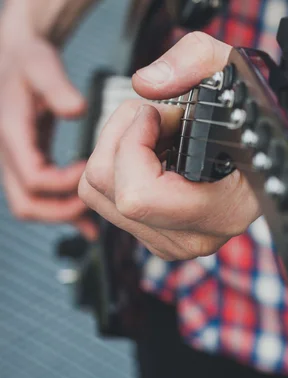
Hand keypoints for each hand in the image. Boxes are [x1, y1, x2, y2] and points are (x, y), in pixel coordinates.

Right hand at [0, 34, 96, 238]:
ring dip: (61, 216)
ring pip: (31, 206)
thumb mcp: (41, 65)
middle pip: (26, 204)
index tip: (87, 170)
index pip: (33, 178)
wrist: (16, 61)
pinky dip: (62, 211)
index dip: (63, 183)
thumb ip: (57, 87)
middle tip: (91, 205)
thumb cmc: (27, 62)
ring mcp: (17, 164)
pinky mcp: (29, 165)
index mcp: (11, 134)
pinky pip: (40, 198)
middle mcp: (10, 155)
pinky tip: (86, 220)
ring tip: (93, 220)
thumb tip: (77, 109)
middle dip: (60, 212)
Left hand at [79, 33, 260, 259]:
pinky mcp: (154, 237)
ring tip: (153, 134)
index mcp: (223, 211)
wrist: (264, 157)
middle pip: (109, 191)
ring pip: (97, 195)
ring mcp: (172, 244)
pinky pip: (104, 201)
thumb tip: (145, 84)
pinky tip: (149, 154)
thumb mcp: (236, 72)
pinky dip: (117, 168)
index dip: (134, 144)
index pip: (139, 196)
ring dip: (116, 150)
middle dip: (121, 137)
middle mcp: (195, 239)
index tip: (157, 115)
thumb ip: (195, 61)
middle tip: (156, 117)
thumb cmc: (252, 122)